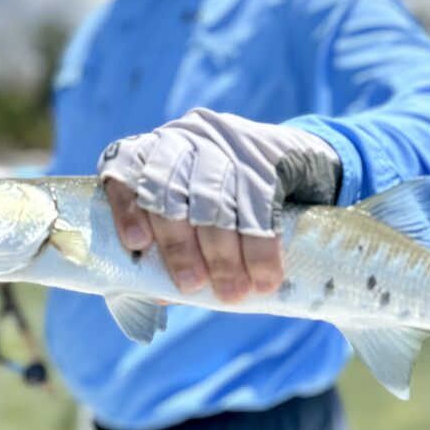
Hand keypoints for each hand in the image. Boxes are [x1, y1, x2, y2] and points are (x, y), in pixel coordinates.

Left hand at [98, 108, 341, 301]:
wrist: (301, 159)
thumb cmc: (234, 197)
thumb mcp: (199, 210)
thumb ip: (175, 245)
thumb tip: (155, 293)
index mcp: (160, 148)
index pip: (129, 167)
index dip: (128, 206)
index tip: (137, 245)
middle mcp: (190, 136)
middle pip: (173, 192)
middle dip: (181, 246)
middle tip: (192, 285)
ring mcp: (229, 141)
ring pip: (215, 201)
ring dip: (223, 254)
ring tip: (232, 292)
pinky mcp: (268, 152)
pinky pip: (261, 203)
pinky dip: (262, 247)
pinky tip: (265, 276)